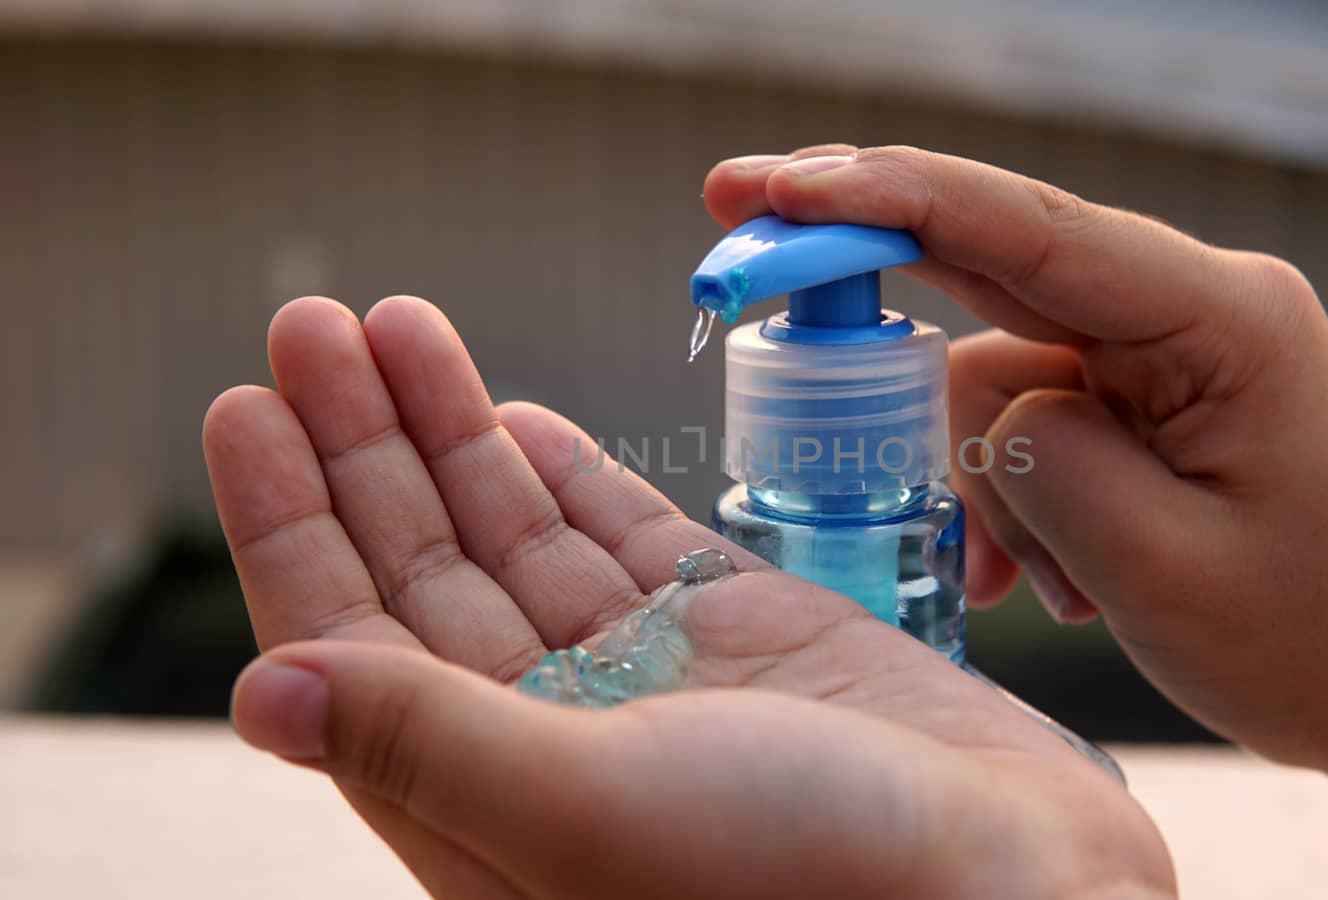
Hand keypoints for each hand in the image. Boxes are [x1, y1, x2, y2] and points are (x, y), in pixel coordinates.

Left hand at [205, 296, 1171, 899]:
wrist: (1017, 884)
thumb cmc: (814, 880)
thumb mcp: (595, 812)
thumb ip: (428, 743)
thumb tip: (256, 690)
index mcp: (487, 805)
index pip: (349, 641)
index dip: (291, 522)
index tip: (244, 403)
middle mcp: (556, 740)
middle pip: (424, 571)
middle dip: (365, 443)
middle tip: (311, 319)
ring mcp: (651, 683)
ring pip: (518, 539)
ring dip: (452, 433)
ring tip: (393, 326)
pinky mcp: (742, 636)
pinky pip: (625, 539)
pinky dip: (567, 473)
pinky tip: (506, 412)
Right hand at [704, 145, 1327, 898]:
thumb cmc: (1309, 637)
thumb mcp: (1158, 568)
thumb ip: (1040, 459)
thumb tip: (980, 397)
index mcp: (1222, 316)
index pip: (1026, 231)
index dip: (883, 199)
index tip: (772, 191)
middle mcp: (1189, 304)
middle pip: (992, 257)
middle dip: (868, 273)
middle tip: (735, 266)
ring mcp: (1161, 346)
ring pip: (995, 369)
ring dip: (982, 480)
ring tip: (1044, 587)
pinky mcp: (1141, 393)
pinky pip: (1026, 417)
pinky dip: (1009, 496)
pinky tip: (1049, 580)